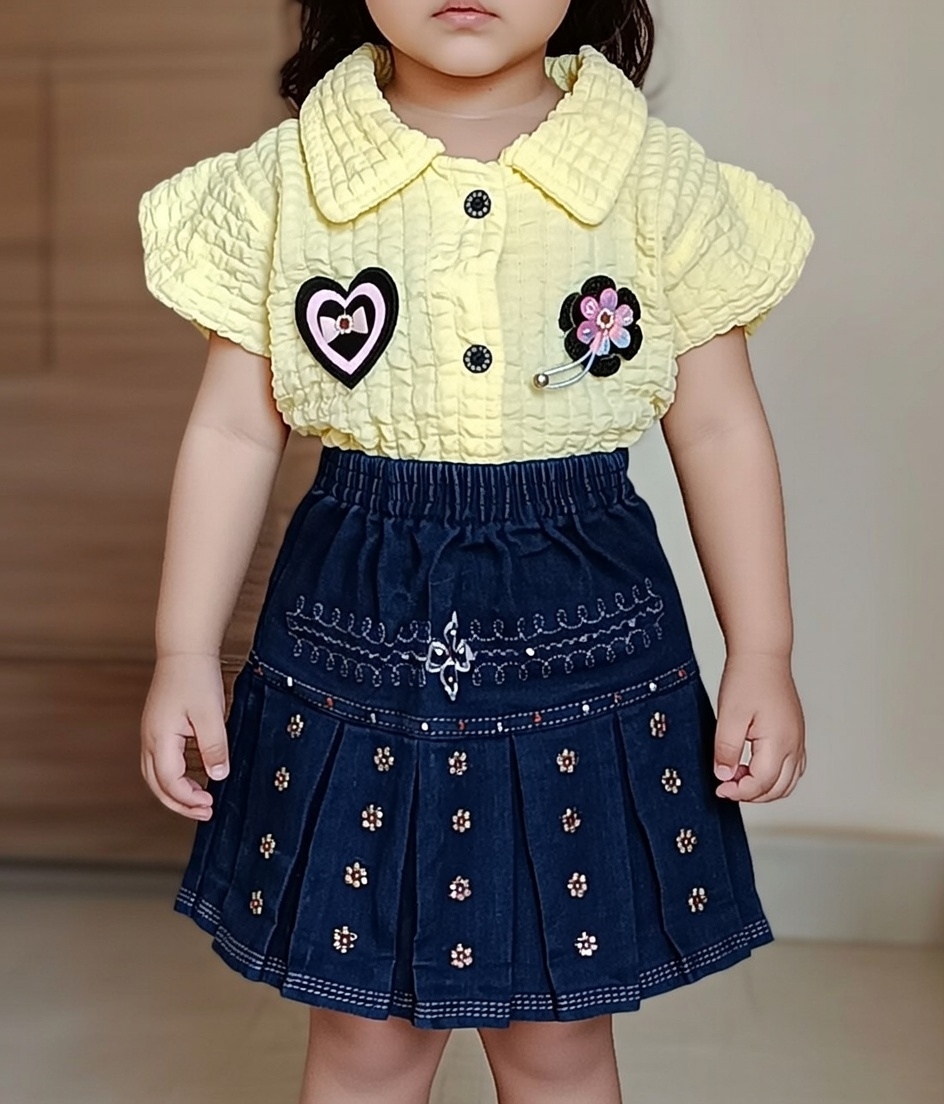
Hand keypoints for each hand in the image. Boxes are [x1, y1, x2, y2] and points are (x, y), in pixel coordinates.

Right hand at [140, 653, 228, 820]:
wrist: (185, 650)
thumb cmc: (196, 677)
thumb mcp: (210, 714)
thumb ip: (214, 747)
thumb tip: (218, 777)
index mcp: (160, 738)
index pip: (169, 781)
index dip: (188, 799)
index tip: (210, 806)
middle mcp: (149, 739)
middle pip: (156, 785)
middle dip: (179, 804)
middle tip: (205, 812)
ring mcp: (152, 733)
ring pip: (155, 775)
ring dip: (176, 792)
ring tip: (200, 802)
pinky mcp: (159, 728)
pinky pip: (161, 762)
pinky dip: (174, 777)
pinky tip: (195, 778)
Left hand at [712, 653, 806, 802]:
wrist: (762, 654)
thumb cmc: (747, 679)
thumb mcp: (729, 716)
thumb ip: (726, 749)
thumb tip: (724, 775)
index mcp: (779, 742)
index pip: (762, 783)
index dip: (739, 792)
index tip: (719, 788)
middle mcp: (794, 744)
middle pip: (778, 788)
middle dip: (751, 794)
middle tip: (726, 786)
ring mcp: (797, 739)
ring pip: (788, 781)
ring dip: (764, 787)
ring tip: (738, 777)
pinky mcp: (795, 733)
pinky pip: (792, 767)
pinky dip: (775, 776)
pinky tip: (754, 767)